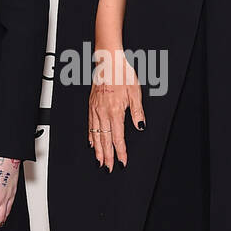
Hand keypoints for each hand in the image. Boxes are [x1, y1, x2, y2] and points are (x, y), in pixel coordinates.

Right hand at [89, 46, 145, 169]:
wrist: (108, 62)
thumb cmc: (122, 74)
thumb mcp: (136, 93)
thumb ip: (137, 112)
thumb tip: (140, 126)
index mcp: (115, 111)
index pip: (118, 137)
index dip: (120, 151)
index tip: (122, 161)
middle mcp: (103, 112)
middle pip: (105, 140)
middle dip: (107, 156)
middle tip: (108, 167)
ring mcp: (95, 110)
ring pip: (96, 135)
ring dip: (98, 150)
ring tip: (99, 161)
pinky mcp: (91, 106)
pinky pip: (90, 125)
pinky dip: (91, 136)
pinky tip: (91, 143)